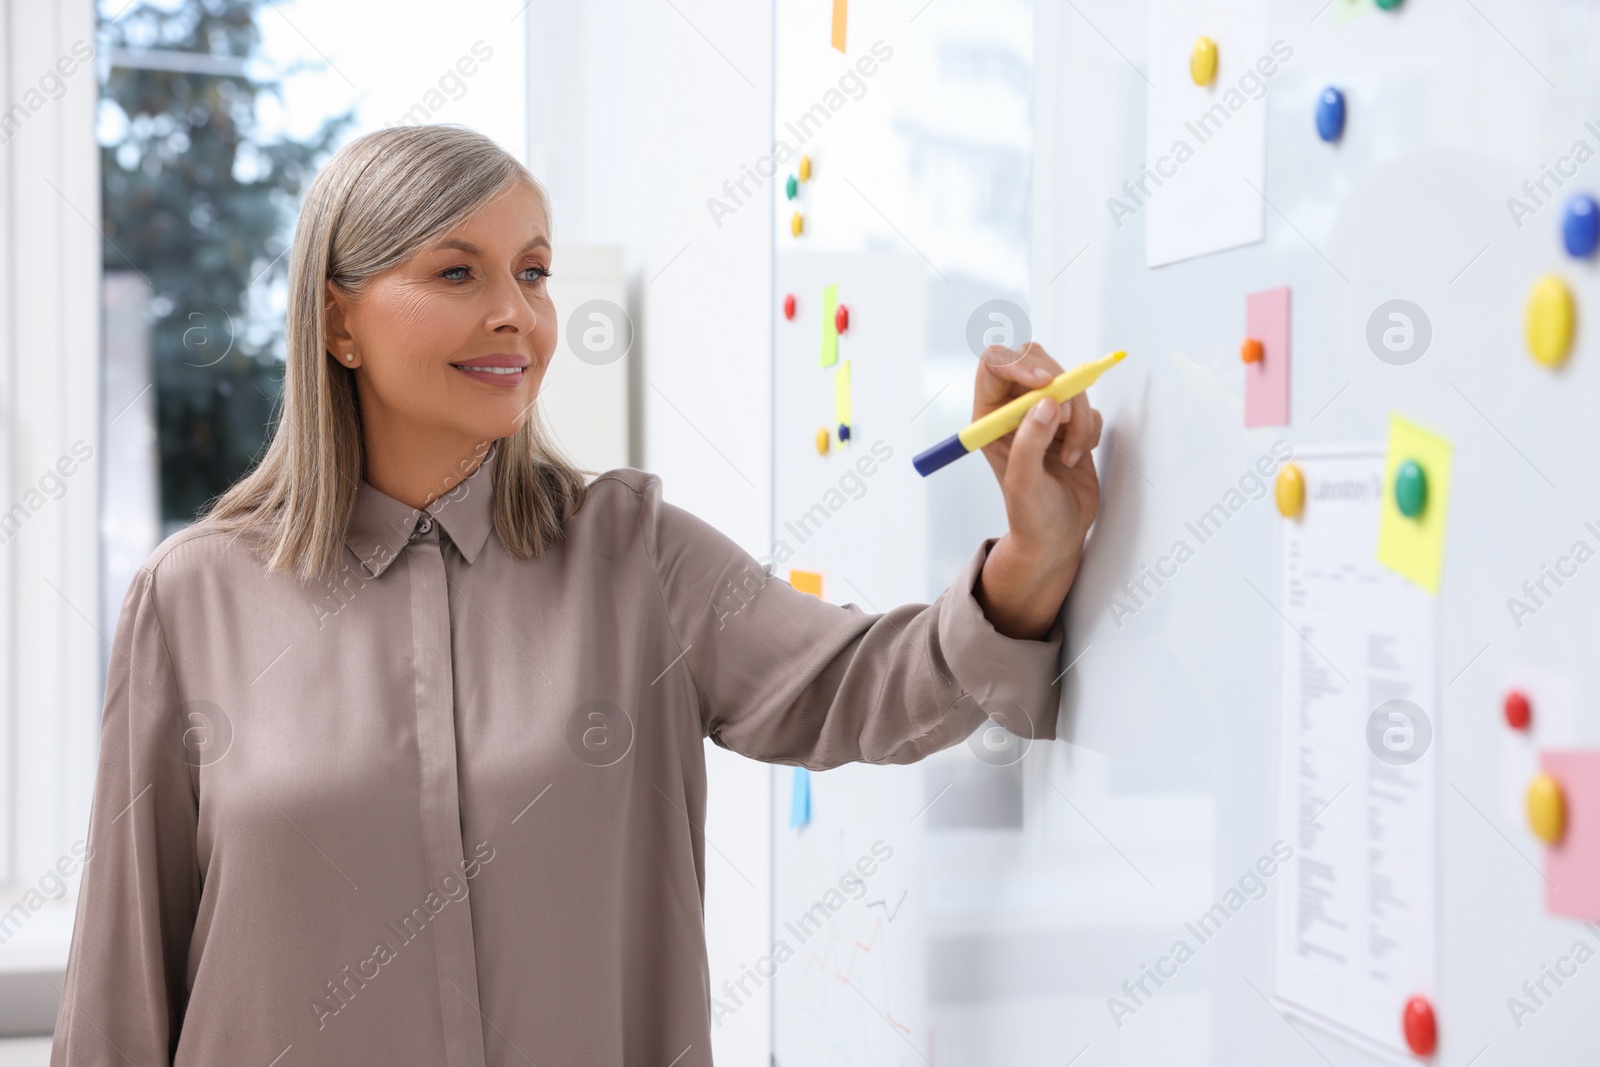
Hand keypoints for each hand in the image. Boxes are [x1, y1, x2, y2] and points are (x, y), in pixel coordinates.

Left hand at [970, 343, 1104, 640]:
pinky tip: (1077, 456)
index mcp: (989, 416)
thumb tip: (1045, 402)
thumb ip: (1029, 441)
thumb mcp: (1023, 482)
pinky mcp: (1071, 424)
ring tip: (1070, 455)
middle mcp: (1013, 409)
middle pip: (1036, 361)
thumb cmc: (1030, 516)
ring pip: (1068, 383)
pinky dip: (1090, 429)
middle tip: (1065, 422)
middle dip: (1060, 389)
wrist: (1057, 536)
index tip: (1045, 383)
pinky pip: (1088, 405)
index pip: (996, 363)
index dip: (1020, 363)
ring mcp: (1044, 414)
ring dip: (1078, 418)